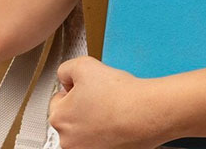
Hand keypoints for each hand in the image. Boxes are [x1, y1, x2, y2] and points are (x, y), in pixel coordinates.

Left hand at [48, 55, 172, 148]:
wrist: (147, 113)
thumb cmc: (120, 95)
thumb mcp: (84, 65)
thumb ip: (66, 70)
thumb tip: (66, 78)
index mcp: (59, 118)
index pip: (59, 100)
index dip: (75, 90)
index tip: (88, 89)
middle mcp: (68, 141)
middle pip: (72, 118)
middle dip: (84, 108)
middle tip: (103, 98)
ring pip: (86, 132)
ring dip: (95, 122)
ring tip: (112, 110)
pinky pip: (102, 142)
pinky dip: (108, 134)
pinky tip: (118, 123)